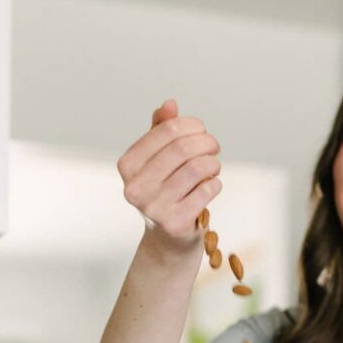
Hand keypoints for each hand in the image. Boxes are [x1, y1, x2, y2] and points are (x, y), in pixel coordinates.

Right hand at [117, 98, 221, 252]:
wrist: (168, 238)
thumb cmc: (166, 191)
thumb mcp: (159, 159)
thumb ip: (161, 130)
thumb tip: (169, 104)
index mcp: (127, 165)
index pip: (166, 129)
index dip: (191, 125)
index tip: (202, 131)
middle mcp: (135, 187)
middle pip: (182, 148)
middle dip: (206, 142)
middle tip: (214, 146)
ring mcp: (153, 208)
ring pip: (196, 169)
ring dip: (212, 163)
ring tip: (214, 166)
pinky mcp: (174, 223)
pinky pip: (205, 191)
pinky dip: (215, 184)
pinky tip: (211, 186)